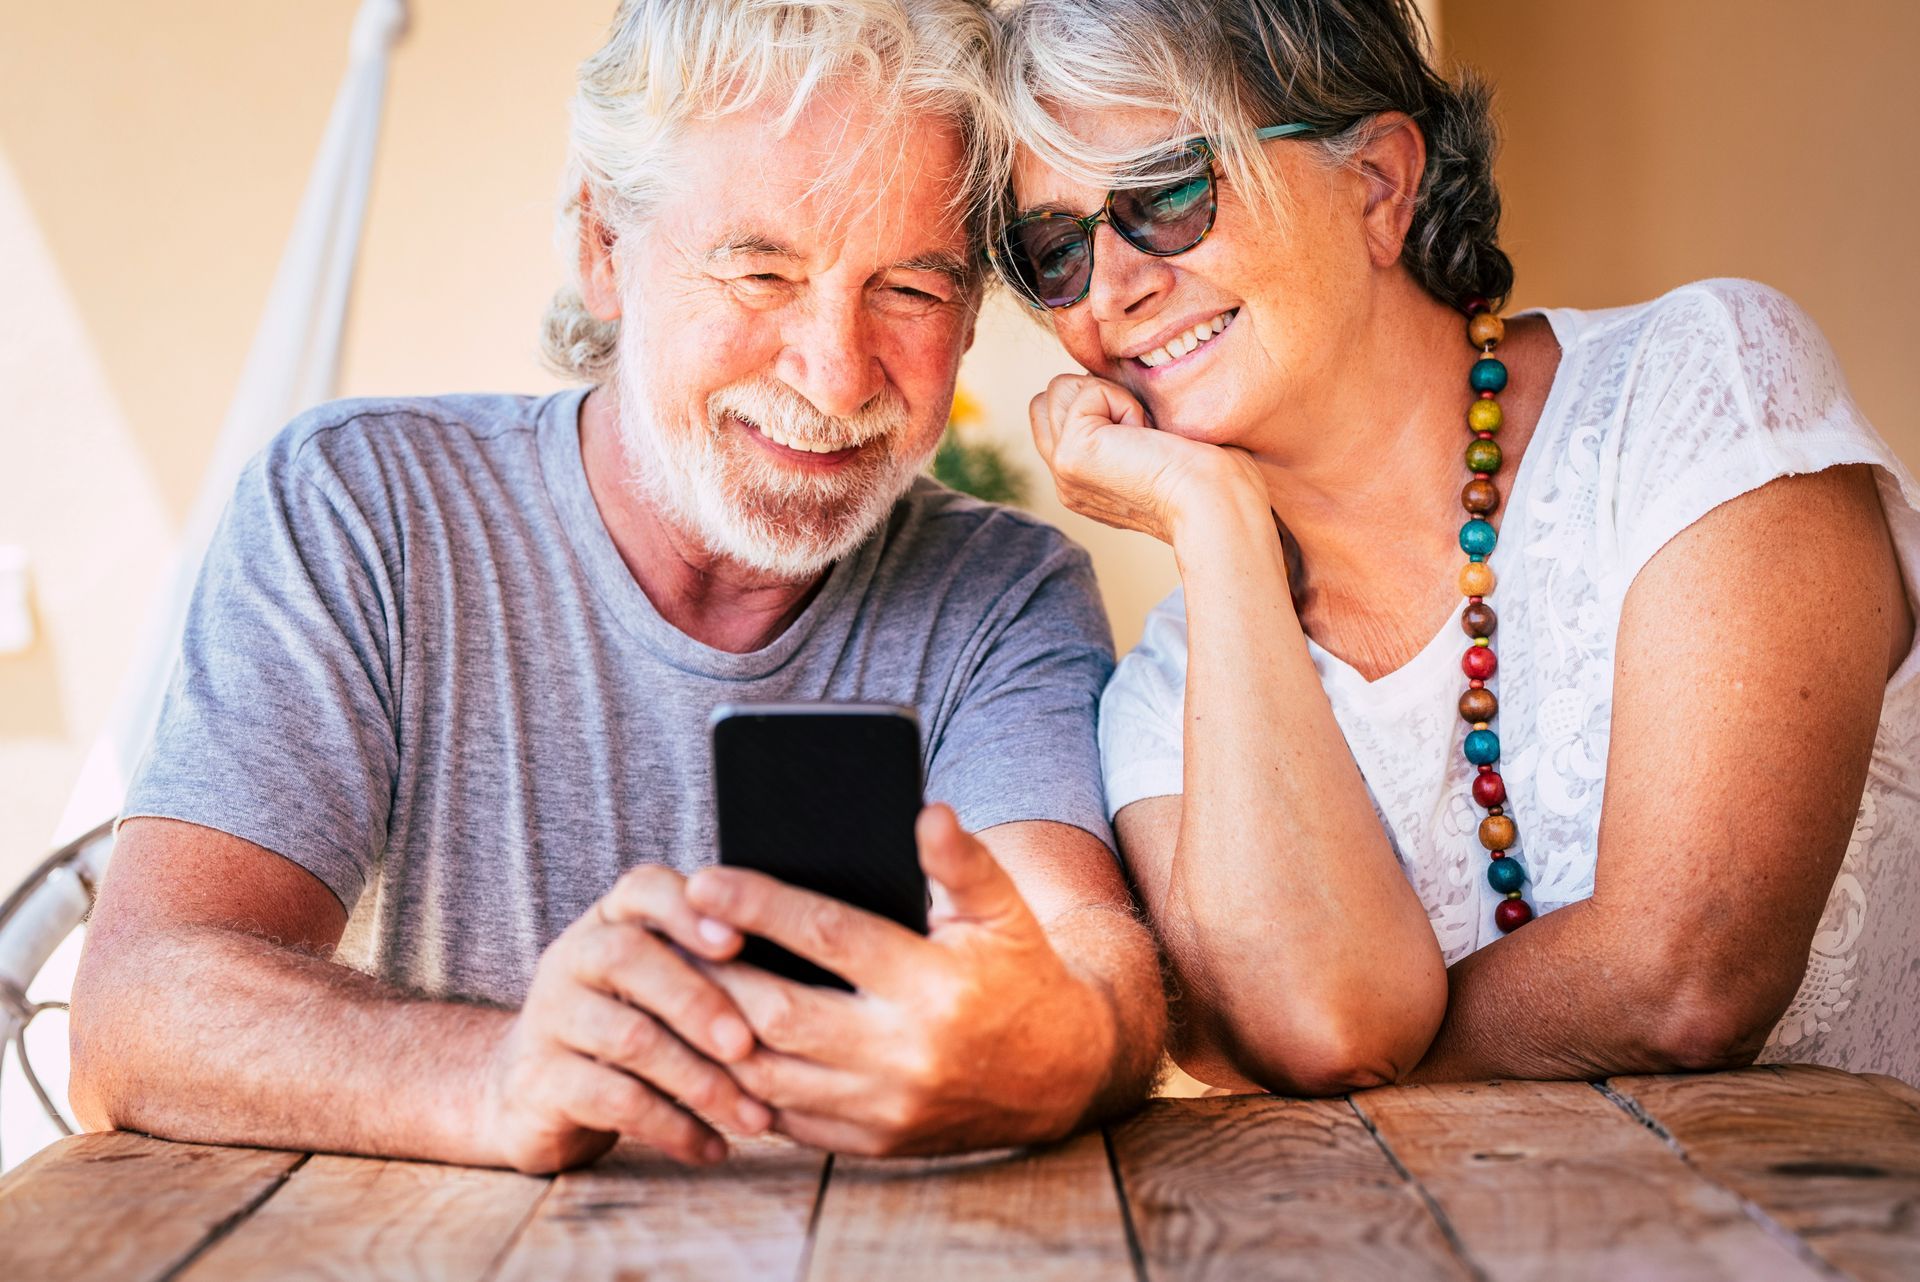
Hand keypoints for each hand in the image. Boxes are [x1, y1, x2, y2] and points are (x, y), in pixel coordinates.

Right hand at [477, 866, 774, 1172]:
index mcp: (610, 921)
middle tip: (747, 1046)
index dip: (688, 910)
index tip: (736, 941)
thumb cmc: (628, 1025)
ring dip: (699, 1079)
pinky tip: (712, 1147)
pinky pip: (612, 1099)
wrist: (533, 1090)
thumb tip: (806, 975)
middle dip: (698, 1000)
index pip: (643, 889)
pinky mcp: (539, 1082)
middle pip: (628, 957)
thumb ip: (709, 963)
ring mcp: (549, 1018)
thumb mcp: (660, 983)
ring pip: (627, 1037)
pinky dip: (673, 1126)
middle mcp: (572, 958)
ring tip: (751, 1117)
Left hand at [683, 805, 1117, 1156]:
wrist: (1063, 1075)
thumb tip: (926, 811)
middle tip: (668, 940)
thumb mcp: (1004, 909)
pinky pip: (785, 1122)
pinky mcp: (874, 1145)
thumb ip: (961, 860)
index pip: (828, 936)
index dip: (759, 906)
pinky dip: (741, 1086)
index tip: (705, 881)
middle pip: (779, 1013)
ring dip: (711, 1037)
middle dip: (713, 976)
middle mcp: (906, 1053)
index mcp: (935, 985)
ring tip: (673, 992)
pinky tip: (709, 1048)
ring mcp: (886, 1109)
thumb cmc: (1021, 972)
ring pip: (768, 1077)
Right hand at [1029, 373, 1267, 544]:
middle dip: (1095, 394)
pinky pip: (1088, 392)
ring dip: (1110, 397)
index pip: (1054, 412)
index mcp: (1080, 481)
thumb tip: (1098, 385)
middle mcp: (1064, 481)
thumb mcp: (1145, 445)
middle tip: (1141, 431)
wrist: (1215, 499)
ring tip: (1143, 435)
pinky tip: (1145, 436)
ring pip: (1060, 387)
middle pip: (1049, 396)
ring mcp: (1062, 470)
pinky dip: (1124, 403)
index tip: (1141, 430)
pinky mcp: (1071, 455)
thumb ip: (1110, 426)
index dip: (1096, 400)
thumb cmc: (1204, 473)